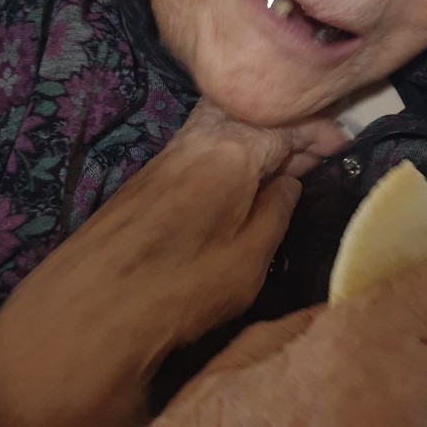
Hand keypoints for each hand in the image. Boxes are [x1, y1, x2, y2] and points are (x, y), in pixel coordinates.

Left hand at [0, 99, 346, 426]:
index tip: (342, 147)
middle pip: (248, 112)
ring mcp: (165, 158)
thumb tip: (290, 177)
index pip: (282, 122)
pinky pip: (201, 146)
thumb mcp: (248, 260)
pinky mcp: (146, 181)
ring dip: (256, 140)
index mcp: (227, 153)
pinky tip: (241, 185)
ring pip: (221, 127)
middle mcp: (194, 141)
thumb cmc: (178, 292)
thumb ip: (275, 211)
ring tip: (284, 171)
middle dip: (285, 126)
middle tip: (314, 154)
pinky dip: (231, 154)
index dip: (316, 130)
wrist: (83, 315)